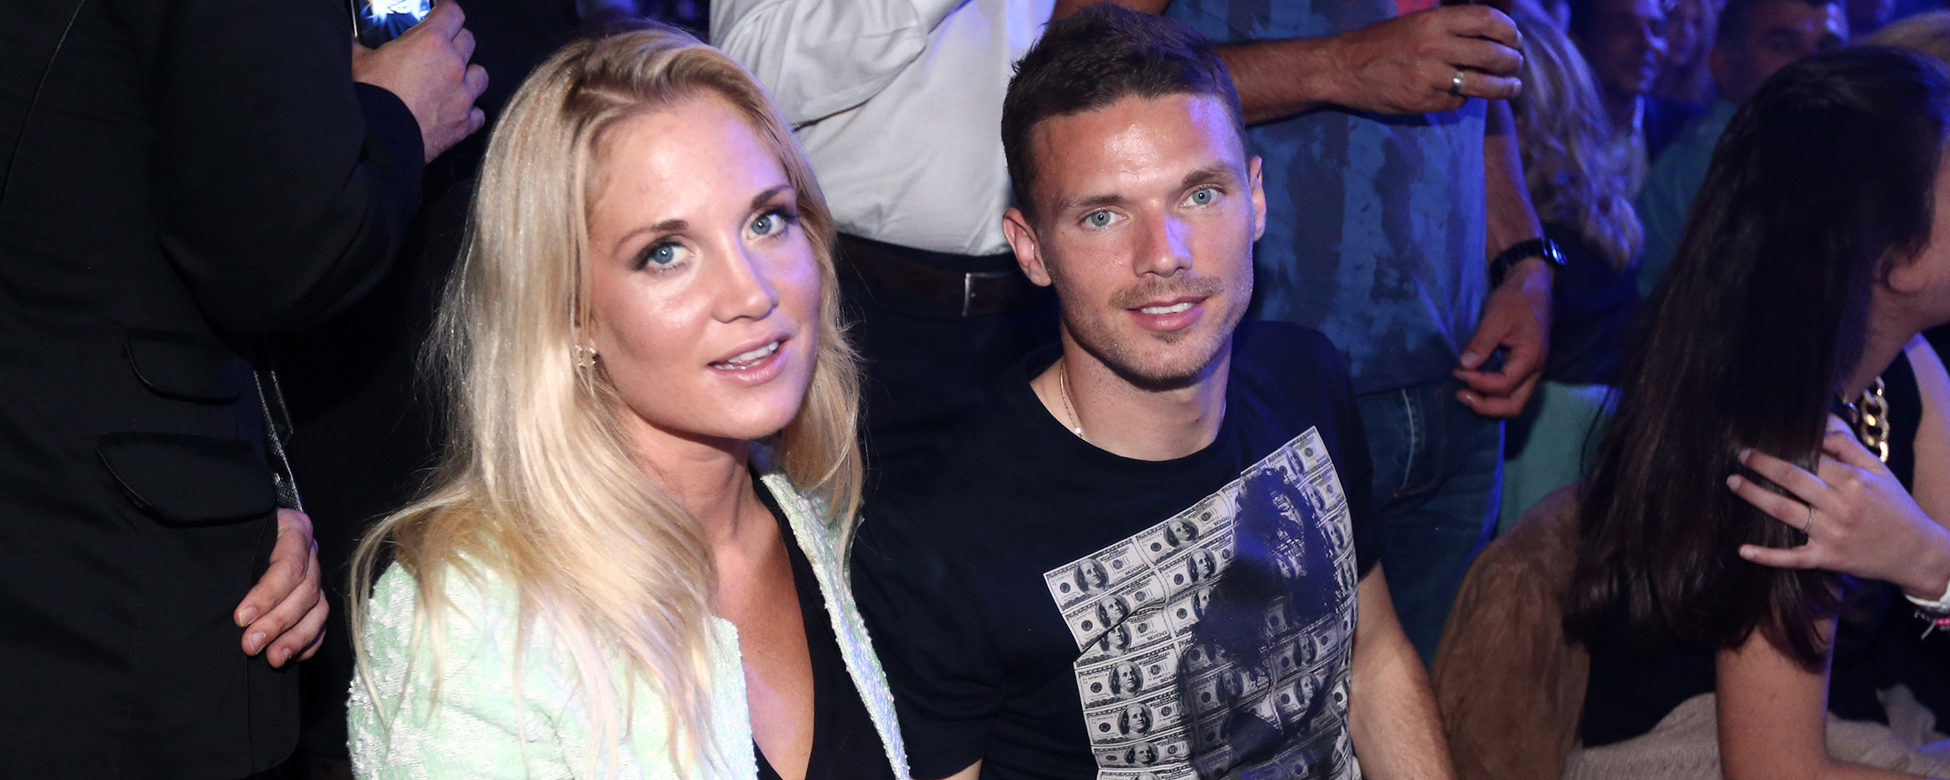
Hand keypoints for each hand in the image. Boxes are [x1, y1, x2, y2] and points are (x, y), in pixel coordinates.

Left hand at [233, 508, 327, 667]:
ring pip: (317, 610)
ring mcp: (315, 577)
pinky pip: (320, 624)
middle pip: (305, 591)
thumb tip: (211, 584)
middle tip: (250, 645)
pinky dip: (307, 643)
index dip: (268, 594)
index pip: (290, 564)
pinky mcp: (315, 600)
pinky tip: (289, 657)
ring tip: (273, 659)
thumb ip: (226, 550)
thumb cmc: (228, 533)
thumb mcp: (229, 533)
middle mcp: (310, 552)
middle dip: (277, 622)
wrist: (239, 533)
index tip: (241, 617)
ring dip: (295, 638)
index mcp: (293, 529)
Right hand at [351, 1, 488, 161]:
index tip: (442, 11)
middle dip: (456, 39)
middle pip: (468, 40)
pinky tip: (455, 110)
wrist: (379, 140)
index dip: (447, 10)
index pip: (453, 13)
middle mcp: (453, 65)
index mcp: (430, 42)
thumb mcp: (358, 61)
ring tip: (452, 78)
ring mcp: (463, 95)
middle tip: (441, 45)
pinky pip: (478, 113)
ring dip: (469, 73)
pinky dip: (469, 111)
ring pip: (481, 74)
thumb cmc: (370, 98)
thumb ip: (360, 46)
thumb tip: (351, 41)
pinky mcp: (464, 123)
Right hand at [1322, 5, 1523, 114]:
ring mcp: (1428, 77)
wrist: (1341, 67)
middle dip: (1512, 61)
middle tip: (1516, 64)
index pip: (1487, 20)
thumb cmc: (1379, 43)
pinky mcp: (1421, 101)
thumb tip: (1488, 34)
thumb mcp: (1415, 22)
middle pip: (1492, 54)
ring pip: (1482, 85)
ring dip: (1504, 87)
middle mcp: (1434, 47)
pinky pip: (1457, 102)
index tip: (1514, 38)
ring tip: (1513, 87)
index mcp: (1433, 21)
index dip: (1508, 30)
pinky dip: (1464, 99)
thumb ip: (1448, 26)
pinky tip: (1463, 95)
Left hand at [1454, 255, 1549, 417]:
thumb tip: (1464, 366)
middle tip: (1460, 394)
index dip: (1478, 383)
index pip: (1504, 385)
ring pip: (1513, 403)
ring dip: (1488, 404)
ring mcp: (1531, 371)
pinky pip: (1511, 392)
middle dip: (1485, 406)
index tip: (1457, 371)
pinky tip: (1474, 387)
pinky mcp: (1523, 368)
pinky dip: (1492, 396)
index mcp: (1531, 357)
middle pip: (1513, 406)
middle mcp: (1534, 370)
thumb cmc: (1516, 300)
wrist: (1533, 286)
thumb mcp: (1496, 317)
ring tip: (1464, 393)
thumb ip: (1482, 343)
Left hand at [1729, 416, 1949, 599]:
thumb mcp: (1879, 471)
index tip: (1761, 440)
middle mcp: (1841, 506)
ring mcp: (1832, 534)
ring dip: (1755, 496)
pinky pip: (1792, 557)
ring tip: (1733, 483)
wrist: (1918, 553)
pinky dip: (1766, 556)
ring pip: (1786, 512)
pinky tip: (1742, 550)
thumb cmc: (1896, 507)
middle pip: (1793, 480)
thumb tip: (1822, 422)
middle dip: (1763, 466)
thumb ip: (1849, 446)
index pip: (1811, 458)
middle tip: (1740, 455)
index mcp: (1853, 481)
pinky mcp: (1827, 558)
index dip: (1784, 448)